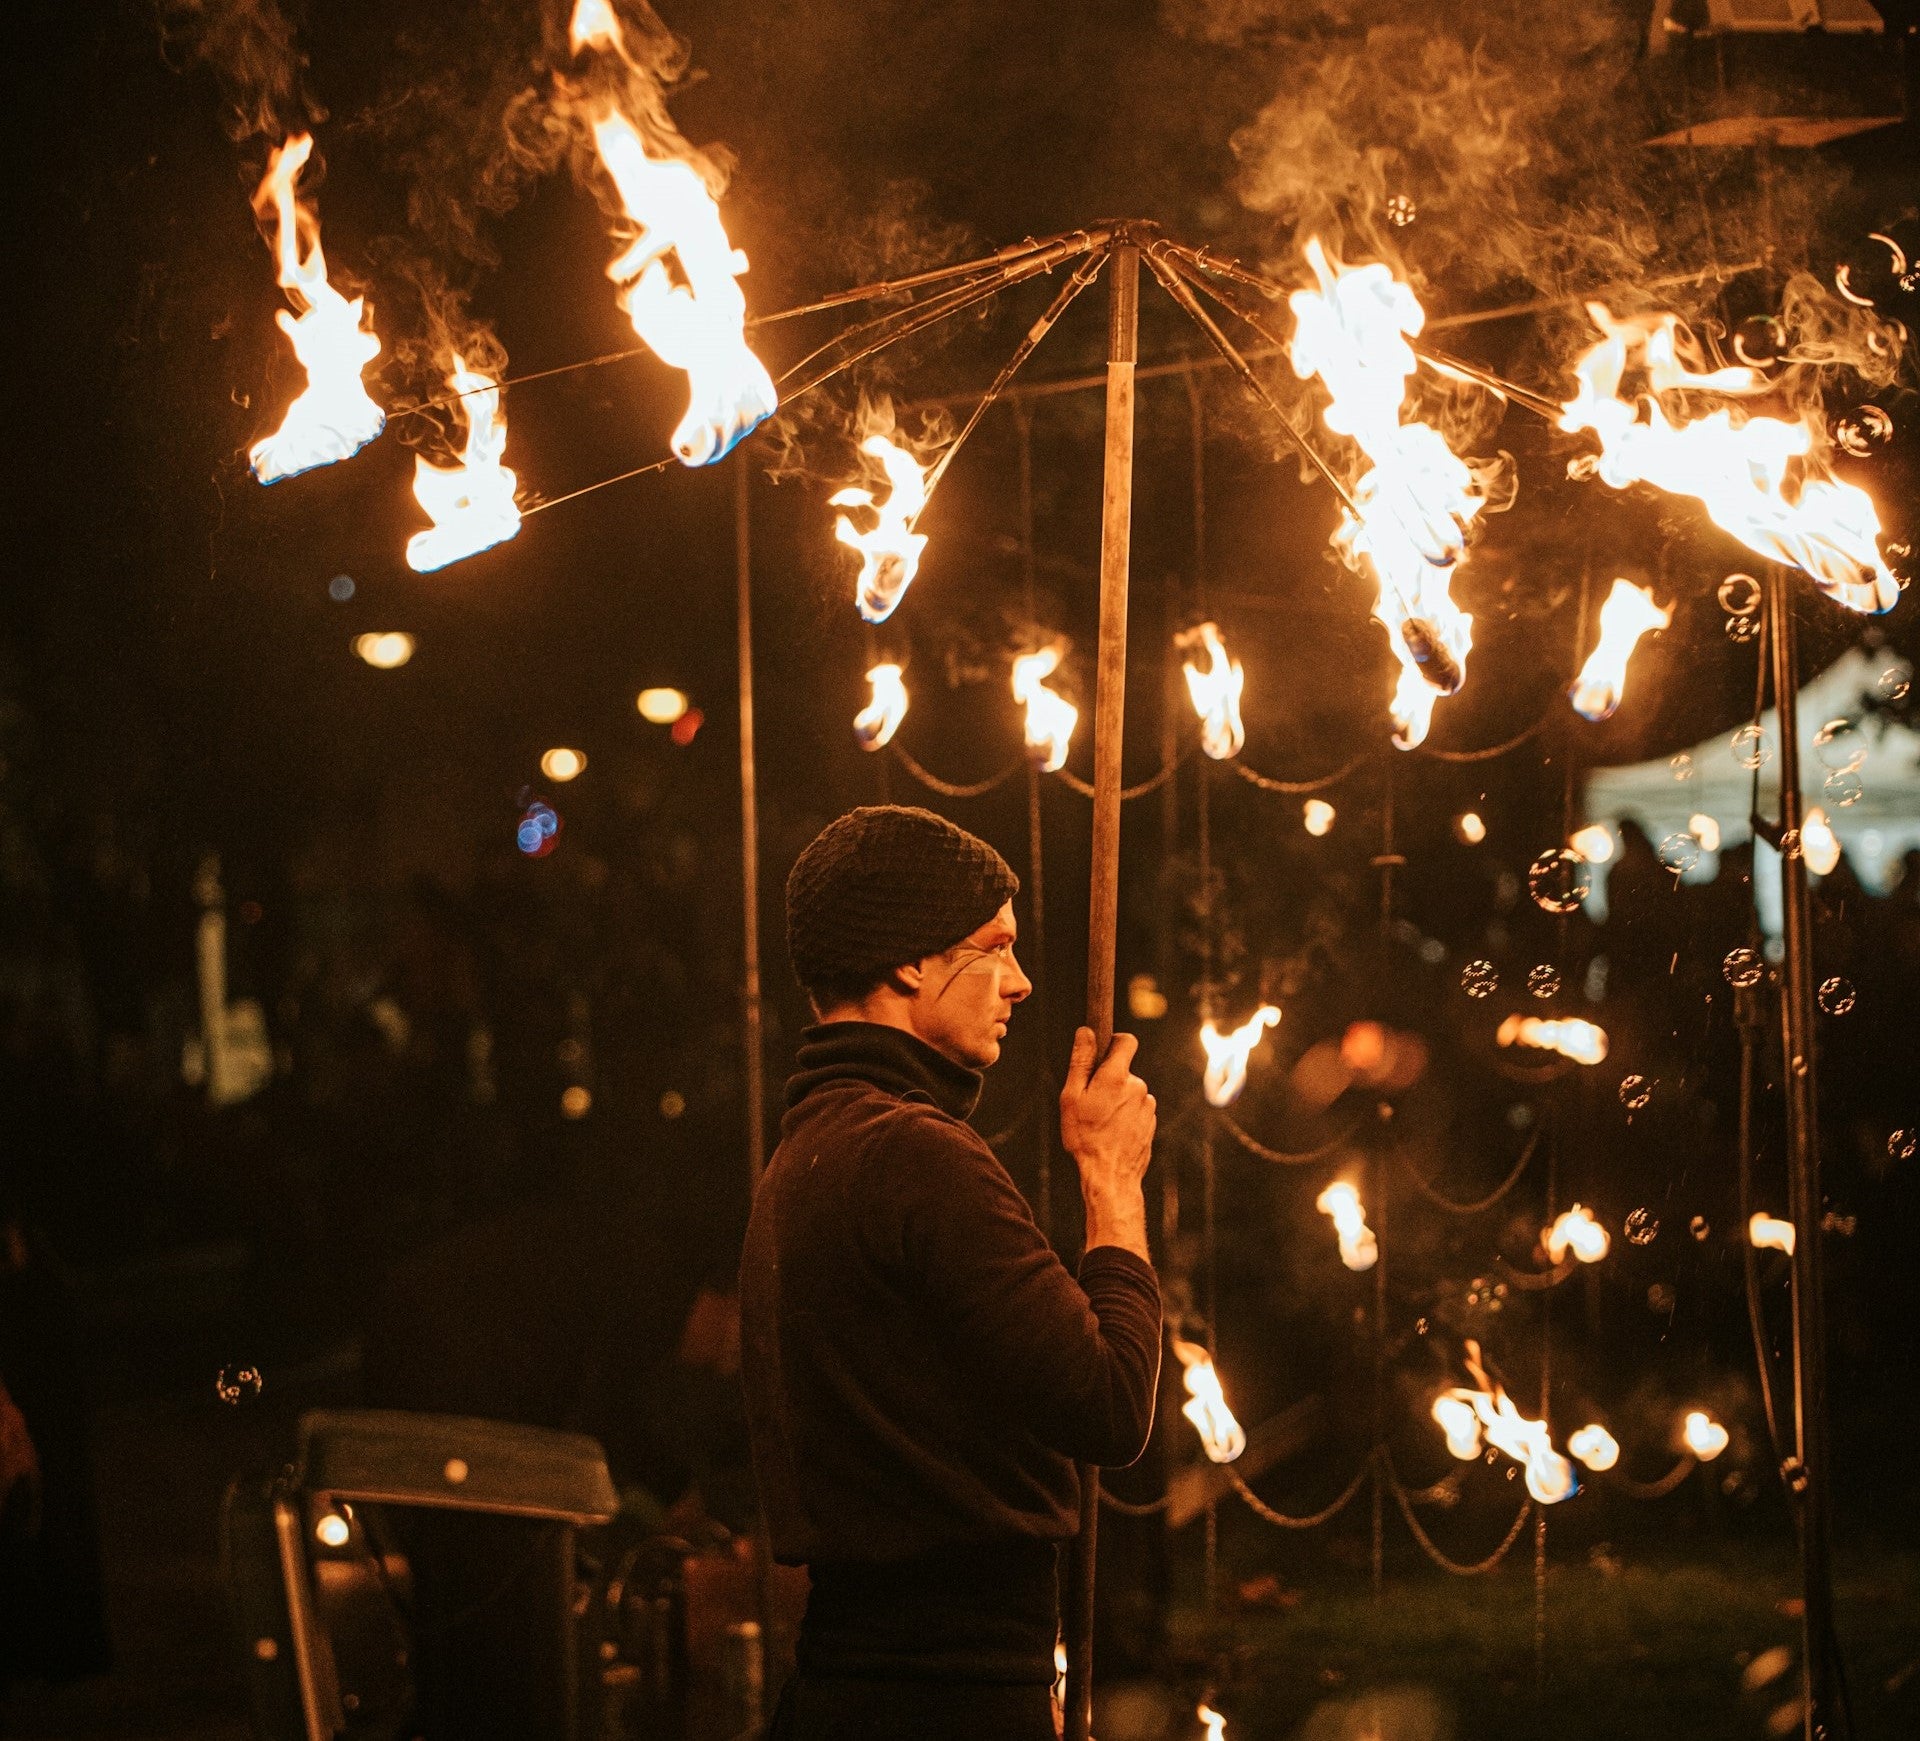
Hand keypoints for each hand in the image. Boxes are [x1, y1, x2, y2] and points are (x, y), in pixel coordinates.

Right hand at [1059, 1028, 1153, 1259]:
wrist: (1110, 1175)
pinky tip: (1112, 1133)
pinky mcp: (1151, 1122)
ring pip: (1130, 1093)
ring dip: (1117, 1101)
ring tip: (1101, 1123)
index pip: (1127, 1041)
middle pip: (1123, 1071)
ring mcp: (1147, 1106)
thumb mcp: (1072, 1097)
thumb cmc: (1086, 1136)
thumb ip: (1081, 1061)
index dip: (1114, 1041)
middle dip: (1109, 1081)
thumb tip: (1086, 1032)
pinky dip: (1126, 1116)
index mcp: (1117, 1076)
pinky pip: (1137, 1110)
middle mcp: (1138, 1087)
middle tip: (1090, 1103)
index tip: (1103, 1051)